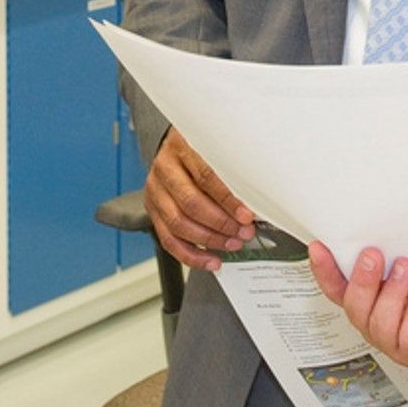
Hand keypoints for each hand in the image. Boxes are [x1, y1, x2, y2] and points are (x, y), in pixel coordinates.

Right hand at [144, 127, 254, 270]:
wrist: (176, 147)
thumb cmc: (202, 148)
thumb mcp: (218, 147)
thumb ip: (232, 170)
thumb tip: (255, 201)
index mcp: (182, 146)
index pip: (206, 177)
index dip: (228, 200)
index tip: (247, 216)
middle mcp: (165, 168)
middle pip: (190, 203)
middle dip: (221, 223)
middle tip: (243, 232)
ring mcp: (155, 190)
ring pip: (177, 224)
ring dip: (209, 240)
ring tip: (231, 244)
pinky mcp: (152, 209)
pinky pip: (168, 240)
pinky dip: (191, 255)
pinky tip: (211, 260)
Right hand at [308, 241, 407, 370]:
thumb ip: (387, 249)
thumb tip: (367, 227)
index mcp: (371, 300)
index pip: (337, 290)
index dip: (324, 271)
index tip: (319, 248)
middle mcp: (379, 324)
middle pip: (354, 309)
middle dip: (362, 281)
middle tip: (373, 255)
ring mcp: (399, 344)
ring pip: (379, 325)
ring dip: (391, 294)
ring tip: (407, 269)